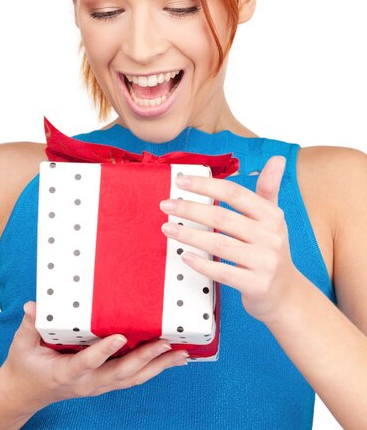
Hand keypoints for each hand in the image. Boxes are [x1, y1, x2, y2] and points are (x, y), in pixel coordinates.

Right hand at [0, 301, 188, 408]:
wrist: (26, 393)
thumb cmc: (25, 365)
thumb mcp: (22, 345)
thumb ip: (30, 325)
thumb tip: (34, 305)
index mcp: (66, 372)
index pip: (87, 362)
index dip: (104, 351)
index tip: (120, 337)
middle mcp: (88, 383)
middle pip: (121, 373)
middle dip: (146, 358)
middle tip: (166, 343)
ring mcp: (99, 385)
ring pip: (133, 378)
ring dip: (158, 366)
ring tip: (181, 354)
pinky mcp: (106, 383)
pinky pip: (134, 378)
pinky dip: (154, 369)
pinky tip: (171, 360)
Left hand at [159, 156, 299, 324]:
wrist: (286, 294)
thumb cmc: (271, 249)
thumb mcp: (273, 217)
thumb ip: (269, 188)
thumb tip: (278, 158)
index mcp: (271, 215)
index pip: (234, 193)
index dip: (206, 185)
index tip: (181, 181)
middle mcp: (270, 236)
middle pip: (222, 217)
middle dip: (190, 209)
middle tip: (166, 204)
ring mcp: (264, 262)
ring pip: (219, 244)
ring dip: (189, 235)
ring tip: (167, 227)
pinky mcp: (256, 285)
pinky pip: (223, 273)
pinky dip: (202, 263)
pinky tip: (184, 256)